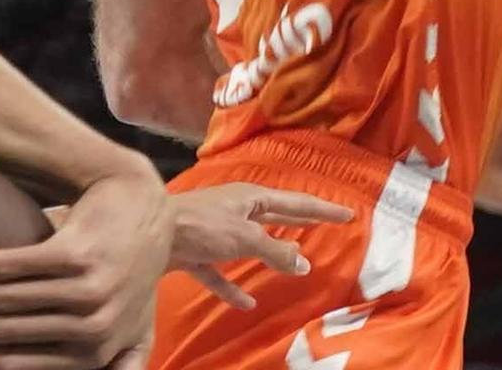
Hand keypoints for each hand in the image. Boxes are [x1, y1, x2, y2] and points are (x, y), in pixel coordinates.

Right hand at [0, 167, 171, 369]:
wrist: (145, 203)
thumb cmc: (129, 267)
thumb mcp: (129, 327)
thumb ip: (103, 362)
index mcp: (94, 354)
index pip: (10, 363)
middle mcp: (91, 328)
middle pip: (0, 333)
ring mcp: (85, 292)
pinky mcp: (75, 256)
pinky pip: (8, 267)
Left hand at [168, 183, 354, 310]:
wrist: (153, 234)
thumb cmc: (203, 226)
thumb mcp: (245, 237)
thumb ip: (274, 250)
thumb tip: (305, 262)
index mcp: (252, 197)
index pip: (296, 202)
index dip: (322, 209)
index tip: (348, 213)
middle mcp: (237, 210)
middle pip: (277, 217)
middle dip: (301, 222)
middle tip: (328, 225)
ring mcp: (216, 232)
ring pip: (251, 243)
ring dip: (271, 252)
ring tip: (292, 263)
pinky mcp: (198, 253)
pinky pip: (222, 272)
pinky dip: (233, 287)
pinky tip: (246, 303)